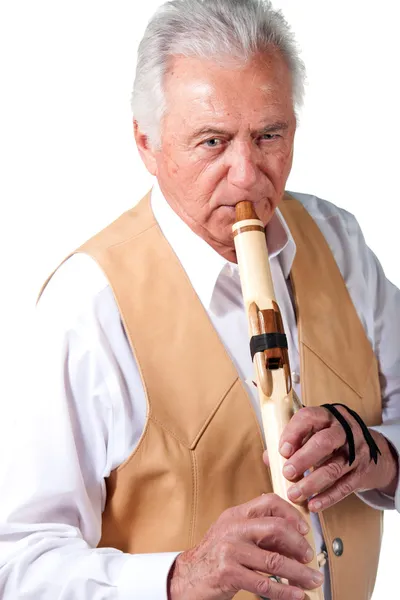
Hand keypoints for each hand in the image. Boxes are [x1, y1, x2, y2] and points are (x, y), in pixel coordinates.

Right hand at [168, 493, 323, 599]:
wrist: (185, 578)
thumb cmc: (213, 558)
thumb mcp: (233, 536)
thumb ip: (258, 533)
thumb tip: (294, 540)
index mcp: (235, 515)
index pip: (268, 502)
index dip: (290, 513)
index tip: (304, 529)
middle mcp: (233, 528)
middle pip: (276, 528)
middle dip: (299, 545)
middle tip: (309, 557)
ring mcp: (230, 550)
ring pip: (275, 560)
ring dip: (299, 572)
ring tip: (312, 579)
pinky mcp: (228, 573)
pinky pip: (265, 583)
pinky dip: (285, 591)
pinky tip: (297, 594)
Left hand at [268, 405, 398, 511]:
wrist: (374, 453)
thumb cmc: (334, 441)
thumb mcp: (316, 432)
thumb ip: (293, 442)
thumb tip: (269, 458)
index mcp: (328, 416)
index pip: (309, 417)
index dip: (294, 433)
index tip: (282, 450)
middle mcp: (345, 431)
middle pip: (324, 442)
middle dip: (303, 459)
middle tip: (287, 473)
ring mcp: (357, 452)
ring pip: (333, 468)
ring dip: (311, 483)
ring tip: (294, 494)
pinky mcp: (362, 473)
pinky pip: (344, 487)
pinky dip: (327, 497)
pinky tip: (313, 505)